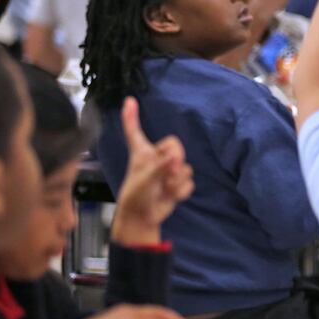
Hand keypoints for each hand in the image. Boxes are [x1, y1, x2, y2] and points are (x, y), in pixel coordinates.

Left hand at [110, 98, 193, 246]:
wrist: (142, 218)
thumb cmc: (135, 196)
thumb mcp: (145, 177)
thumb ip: (161, 166)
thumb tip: (177, 159)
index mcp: (142, 152)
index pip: (135, 130)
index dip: (132, 116)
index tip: (129, 100)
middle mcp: (156, 158)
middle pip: (177, 146)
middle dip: (175, 159)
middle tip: (167, 172)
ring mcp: (168, 171)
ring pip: (185, 167)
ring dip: (176, 180)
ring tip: (164, 188)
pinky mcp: (177, 184)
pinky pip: (189, 182)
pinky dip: (181, 191)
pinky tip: (170, 196)